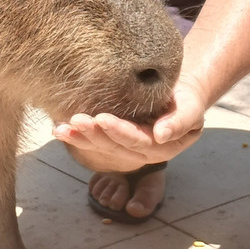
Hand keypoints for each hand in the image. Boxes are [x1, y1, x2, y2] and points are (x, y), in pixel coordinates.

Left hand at [52, 83, 206, 172]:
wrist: (177, 96)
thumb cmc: (185, 100)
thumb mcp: (191, 108)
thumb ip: (180, 122)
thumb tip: (161, 135)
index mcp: (160, 147)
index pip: (138, 141)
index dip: (119, 132)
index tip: (101, 119)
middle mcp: (140, 153)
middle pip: (115, 147)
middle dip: (94, 135)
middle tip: (76, 120)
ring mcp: (124, 148)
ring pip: (100, 147)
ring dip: (80, 139)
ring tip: (62, 128)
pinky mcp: (112, 140)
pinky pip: (92, 142)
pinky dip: (75, 137)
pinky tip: (58, 130)